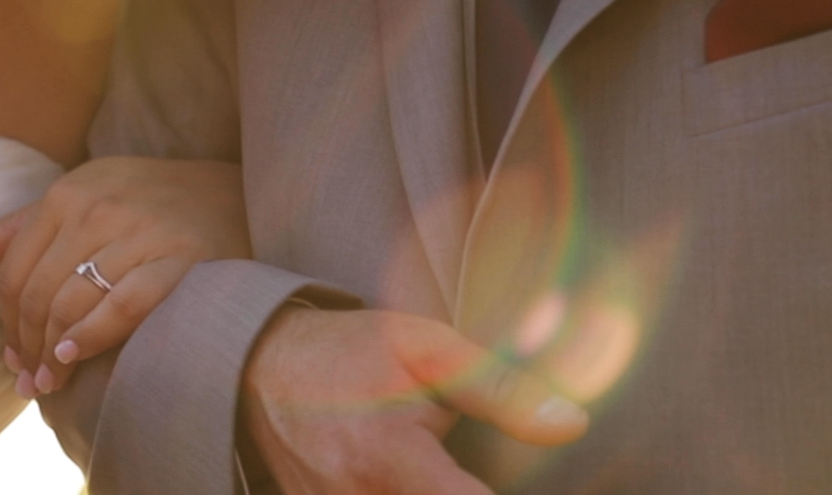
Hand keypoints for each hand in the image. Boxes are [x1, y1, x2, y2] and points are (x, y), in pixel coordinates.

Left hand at [0, 156, 248, 395]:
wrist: (229, 193)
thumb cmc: (144, 202)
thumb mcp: (82, 199)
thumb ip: (21, 227)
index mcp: (67, 193)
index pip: (14, 270)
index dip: (5, 322)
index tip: (11, 357)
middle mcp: (98, 208)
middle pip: (38, 292)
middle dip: (26, 345)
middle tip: (30, 381)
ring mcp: (140, 232)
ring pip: (72, 302)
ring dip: (54, 351)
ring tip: (52, 380)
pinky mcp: (180, 259)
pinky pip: (123, 305)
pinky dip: (92, 335)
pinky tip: (76, 354)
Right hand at [243, 306, 587, 493]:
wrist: (259, 366)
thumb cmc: (350, 352)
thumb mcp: (428, 350)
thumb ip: (500, 390)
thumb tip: (572, 424)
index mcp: (388, 456)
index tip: (549, 489)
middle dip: (459, 493)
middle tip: (459, 466)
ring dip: (431, 494)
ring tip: (432, 472)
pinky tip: (405, 479)